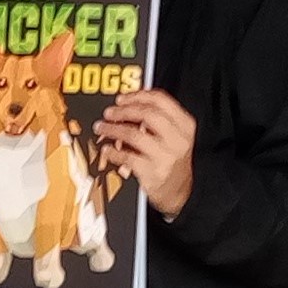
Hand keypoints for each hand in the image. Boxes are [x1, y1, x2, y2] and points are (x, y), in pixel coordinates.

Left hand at [96, 88, 196, 218]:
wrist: (181, 192)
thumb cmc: (173, 161)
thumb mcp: (175, 137)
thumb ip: (157, 119)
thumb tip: (127, 104)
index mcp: (185, 125)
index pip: (161, 101)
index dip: (138, 96)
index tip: (121, 97)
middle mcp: (178, 139)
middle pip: (147, 114)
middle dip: (123, 110)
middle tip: (109, 112)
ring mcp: (166, 157)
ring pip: (134, 135)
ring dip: (113, 129)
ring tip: (102, 128)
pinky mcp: (153, 173)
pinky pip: (127, 157)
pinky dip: (113, 152)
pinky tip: (106, 149)